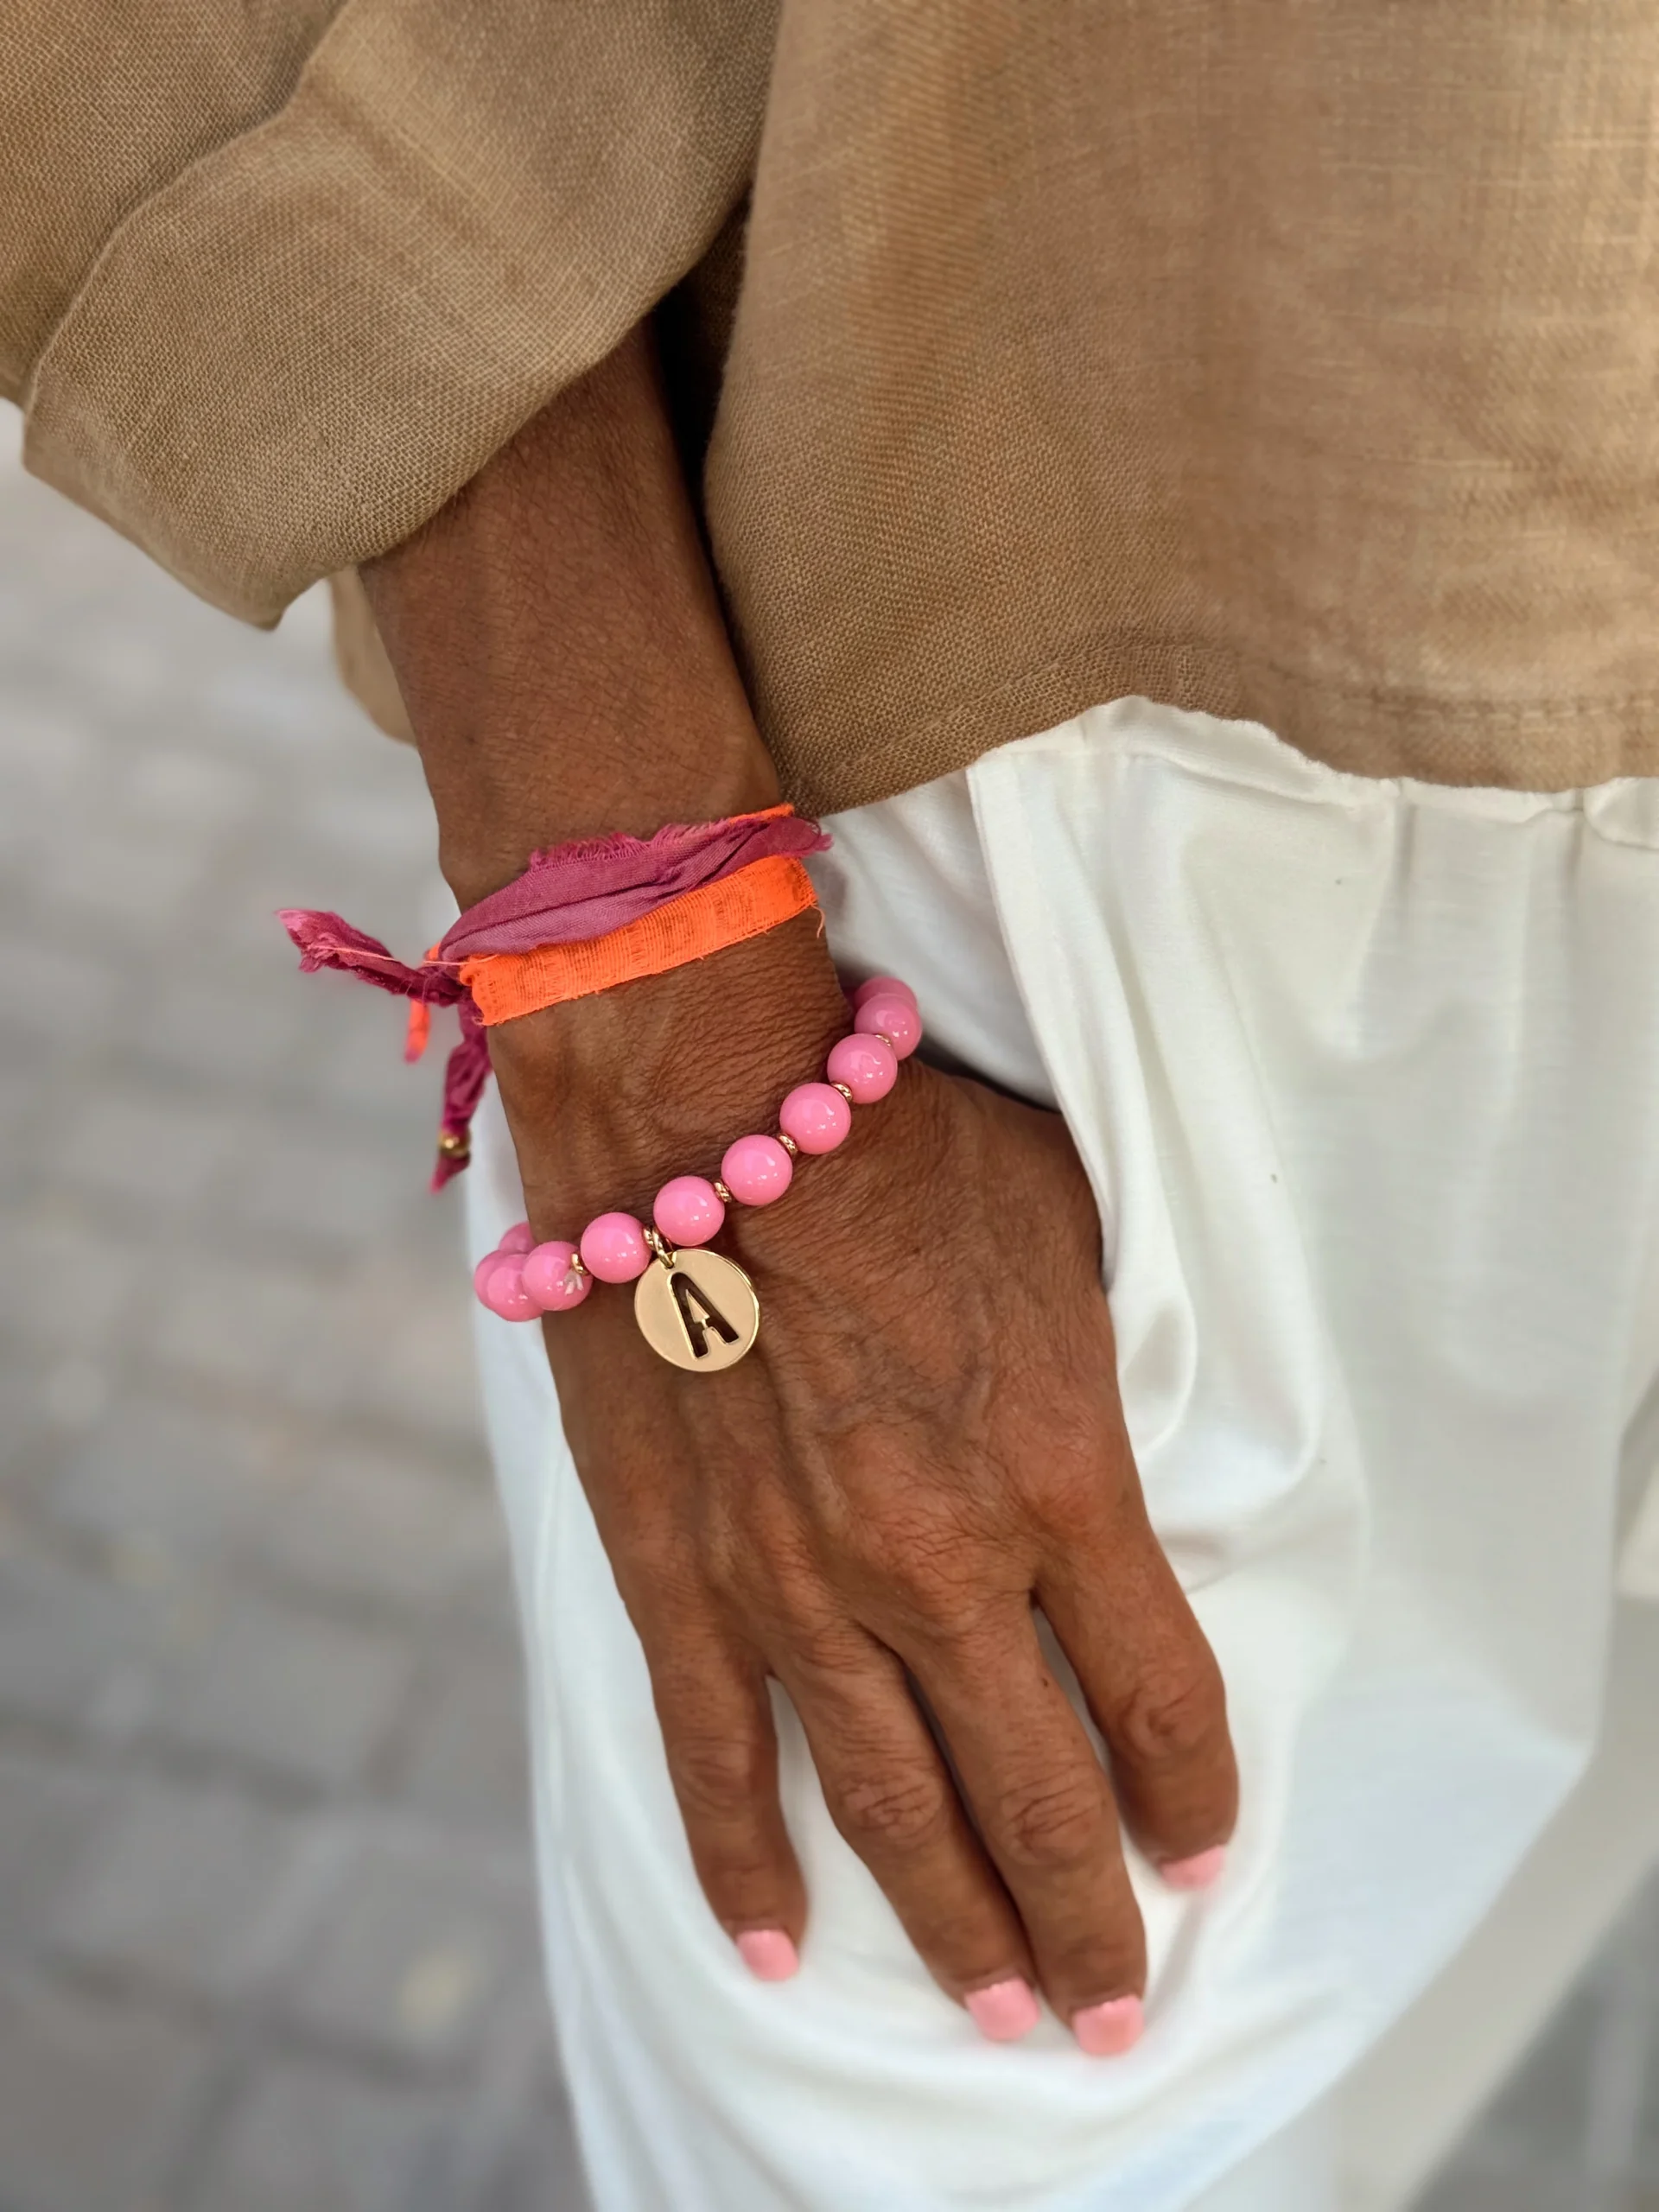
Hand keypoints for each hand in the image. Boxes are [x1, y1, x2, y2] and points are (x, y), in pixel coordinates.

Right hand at [490, 914, 1237, 2047]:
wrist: (699, 1101)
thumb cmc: (897, 1144)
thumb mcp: (1064, 1237)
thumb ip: (1094, 1371)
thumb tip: (1104, 1449)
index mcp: (1059, 1475)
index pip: (1157, 1692)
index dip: (1191, 1795)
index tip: (1203, 1856)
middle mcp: (938, 1565)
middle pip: (1037, 1793)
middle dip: (1090, 1917)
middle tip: (1112, 2006)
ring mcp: (796, 1586)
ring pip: (892, 1806)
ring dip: (955, 1924)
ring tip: (995, 2015)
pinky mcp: (677, 1576)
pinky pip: (715, 1754)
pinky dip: (743, 1860)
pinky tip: (778, 1943)